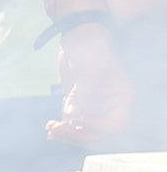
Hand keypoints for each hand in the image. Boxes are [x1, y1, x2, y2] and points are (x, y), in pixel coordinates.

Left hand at [56, 25, 135, 148]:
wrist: (78, 37)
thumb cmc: (90, 48)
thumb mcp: (89, 68)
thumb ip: (83, 91)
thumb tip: (73, 114)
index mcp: (122, 97)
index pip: (114, 124)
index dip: (96, 128)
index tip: (77, 122)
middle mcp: (111, 105)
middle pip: (98, 132)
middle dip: (77, 134)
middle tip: (57, 131)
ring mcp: (95, 107)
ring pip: (84, 131)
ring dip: (67, 134)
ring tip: (51, 130)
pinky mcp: (81, 105)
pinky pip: (74, 124)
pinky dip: (63, 128)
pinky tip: (50, 127)